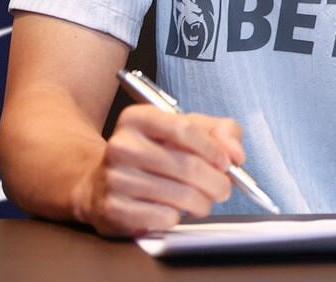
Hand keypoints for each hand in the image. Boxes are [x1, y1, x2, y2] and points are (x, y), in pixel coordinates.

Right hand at [75, 105, 244, 237]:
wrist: (100, 184)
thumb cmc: (151, 155)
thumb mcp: (183, 130)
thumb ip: (219, 132)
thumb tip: (236, 154)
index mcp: (137, 118)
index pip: (184, 128)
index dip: (213, 149)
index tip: (227, 163)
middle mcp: (121, 145)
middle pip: (187, 166)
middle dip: (216, 182)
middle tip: (223, 189)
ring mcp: (115, 179)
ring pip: (180, 195)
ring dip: (202, 203)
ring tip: (201, 201)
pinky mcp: (113, 210)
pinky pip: (164, 217)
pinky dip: (178, 217)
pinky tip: (172, 210)